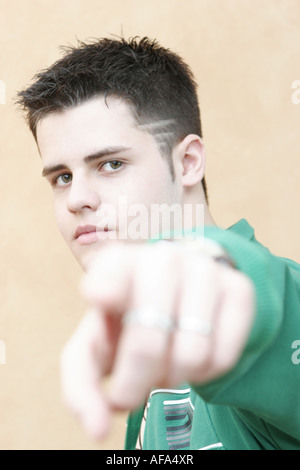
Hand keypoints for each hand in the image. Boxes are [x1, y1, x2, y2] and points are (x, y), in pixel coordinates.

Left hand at [60, 240, 254, 438]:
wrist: (181, 291)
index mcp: (117, 263)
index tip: (101, 300)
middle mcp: (162, 258)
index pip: (106, 279)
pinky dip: (204, 374)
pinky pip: (224, 356)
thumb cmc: (128, 321)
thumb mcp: (94, 347)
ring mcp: (204, 270)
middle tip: (129, 391)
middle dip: (133, 385)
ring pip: (191, 355)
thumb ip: (82, 387)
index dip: (104, 292)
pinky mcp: (238, 289)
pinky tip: (191, 359)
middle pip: (147, 342)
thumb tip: (96, 429)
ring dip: (172, 378)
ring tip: (163, 368)